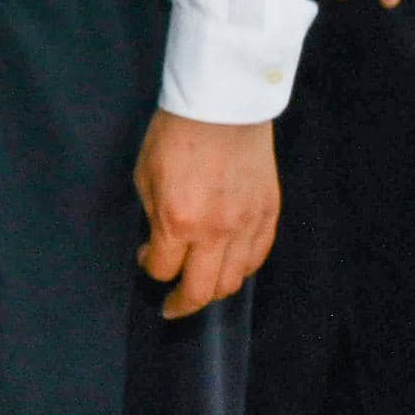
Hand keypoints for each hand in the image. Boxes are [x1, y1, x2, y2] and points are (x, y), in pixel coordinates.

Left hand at [134, 110, 280, 316]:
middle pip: (201, 290)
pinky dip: (241, 269)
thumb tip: (158, 244)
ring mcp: (247, 226)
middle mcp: (216, 232)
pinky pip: (257, 258)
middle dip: (182, 303)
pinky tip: (227, 266)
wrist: (223, 107)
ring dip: (213, 290)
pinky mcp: (269, 216)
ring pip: (234, 281)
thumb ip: (154, 217)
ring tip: (200, 287)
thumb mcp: (146, 176)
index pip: (163, 268)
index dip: (149, 269)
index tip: (145, 260)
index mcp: (178, 221)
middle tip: (171, 307)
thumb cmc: (176, 135)